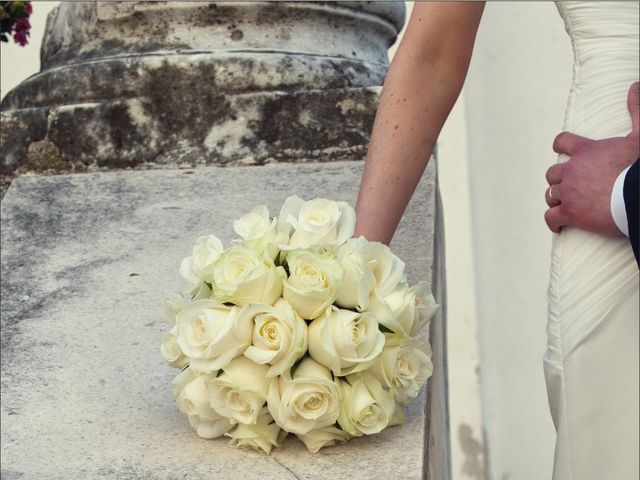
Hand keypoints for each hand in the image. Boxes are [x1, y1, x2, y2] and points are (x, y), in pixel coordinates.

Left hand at [544, 82, 639, 234]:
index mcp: (586, 151)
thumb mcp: (639, 136)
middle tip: (568, 185)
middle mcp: (572, 170)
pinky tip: (557, 226)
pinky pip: (551, 217)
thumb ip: (636, 110)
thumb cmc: (637, 167)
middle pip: (553, 173)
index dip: (560, 146)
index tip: (560, 149)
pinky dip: (552, 222)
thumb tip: (635, 86)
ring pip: (551, 194)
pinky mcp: (569, 213)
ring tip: (564, 204)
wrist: (637, 195)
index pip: (562, 142)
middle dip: (558, 179)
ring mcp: (568, 193)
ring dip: (556, 198)